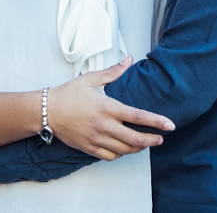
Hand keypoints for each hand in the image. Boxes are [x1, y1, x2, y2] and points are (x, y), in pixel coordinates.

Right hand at [49, 56, 174, 160]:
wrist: (47, 110)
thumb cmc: (69, 93)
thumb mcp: (91, 79)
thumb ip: (113, 71)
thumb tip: (129, 60)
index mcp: (107, 107)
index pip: (138, 117)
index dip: (156, 122)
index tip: (170, 125)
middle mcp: (104, 126)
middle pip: (135, 139)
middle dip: (152, 140)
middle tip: (160, 138)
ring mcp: (96, 139)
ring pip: (124, 150)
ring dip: (138, 148)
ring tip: (145, 143)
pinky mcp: (89, 148)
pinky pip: (110, 156)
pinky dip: (120, 154)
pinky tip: (124, 149)